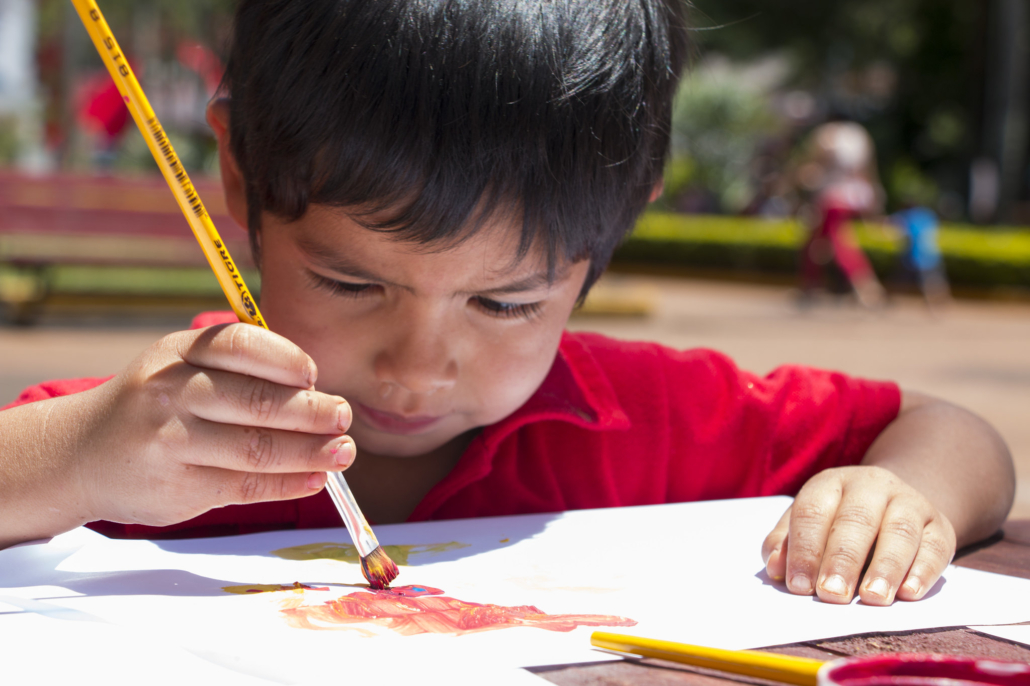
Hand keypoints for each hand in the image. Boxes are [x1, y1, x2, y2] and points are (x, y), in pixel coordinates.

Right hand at [70, 323, 352, 527]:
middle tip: (344, 417)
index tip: (315, 375)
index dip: (287, 360)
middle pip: (256, 402)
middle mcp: (171, 394)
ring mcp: (171, 443)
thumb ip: (238, 370)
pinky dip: (288, 483)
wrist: (79, 455)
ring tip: (343, 453)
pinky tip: (314, 478)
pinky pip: (246, 486)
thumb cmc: (153, 404)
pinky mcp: (179, 487)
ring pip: (257, 449)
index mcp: (176, 353)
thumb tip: (317, 389)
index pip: (241, 345)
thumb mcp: (179, 366)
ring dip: (310, 452)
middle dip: (312, 412)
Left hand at [761, 466, 956, 604]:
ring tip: (873, 598)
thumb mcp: (808, 524)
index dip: (804, 549)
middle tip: (832, 595)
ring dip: (885, 567)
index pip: (814, 511)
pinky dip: (923, 570)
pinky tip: (909, 593)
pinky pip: (935, 545)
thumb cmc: (837, 522)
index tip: (799, 585)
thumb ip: (786, 543)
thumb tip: (775, 566)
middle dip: (842, 560)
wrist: (894, 503)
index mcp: (830, 483)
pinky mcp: (940, 525)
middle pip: (856, 521)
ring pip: (900, 531)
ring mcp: (909, 502)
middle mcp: (871, 486)